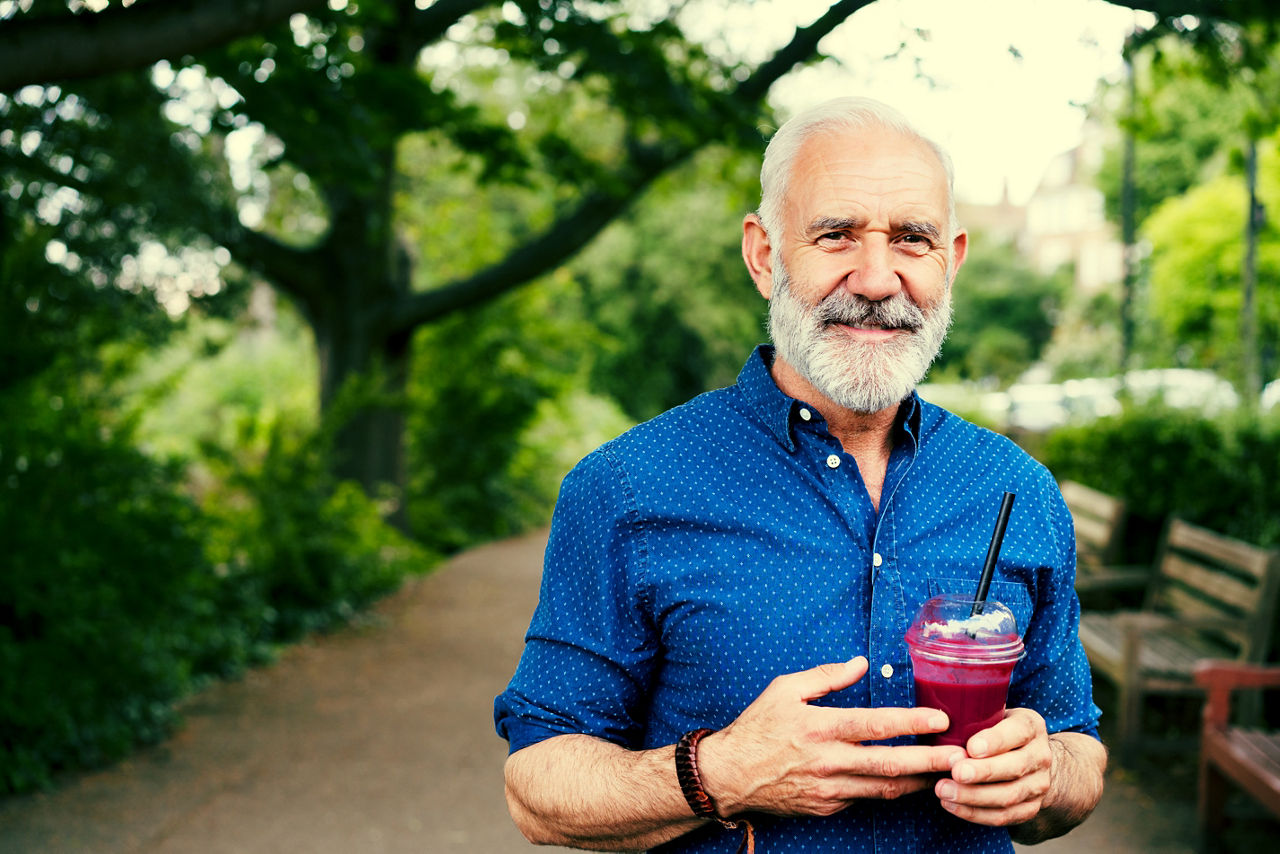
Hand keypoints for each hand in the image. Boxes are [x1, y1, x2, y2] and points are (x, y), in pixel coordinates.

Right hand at [699, 656, 966, 817]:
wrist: (729, 775)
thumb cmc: (756, 728)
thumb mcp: (784, 689)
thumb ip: (826, 676)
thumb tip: (861, 664)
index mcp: (820, 728)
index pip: (875, 725)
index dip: (911, 723)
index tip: (940, 719)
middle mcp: (828, 761)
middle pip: (890, 764)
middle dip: (930, 762)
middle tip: (962, 758)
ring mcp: (829, 789)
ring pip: (884, 789)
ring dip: (919, 782)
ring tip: (947, 775)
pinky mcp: (827, 807)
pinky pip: (864, 799)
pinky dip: (888, 791)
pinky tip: (907, 783)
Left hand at [934, 707, 1052, 825]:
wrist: (1031, 759)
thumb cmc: (999, 731)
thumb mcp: (995, 714)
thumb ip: (975, 715)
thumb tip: (933, 716)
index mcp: (1031, 726)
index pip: (1018, 731)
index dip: (996, 741)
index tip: (971, 747)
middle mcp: (1040, 755)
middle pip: (1015, 767)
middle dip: (983, 772)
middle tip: (955, 772)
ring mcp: (1039, 784)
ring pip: (1008, 795)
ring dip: (973, 796)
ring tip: (943, 791)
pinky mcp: (1031, 808)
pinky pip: (1004, 816)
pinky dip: (976, 814)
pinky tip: (952, 805)